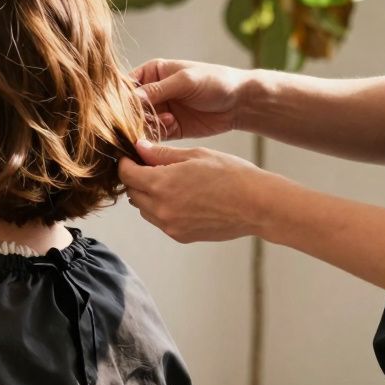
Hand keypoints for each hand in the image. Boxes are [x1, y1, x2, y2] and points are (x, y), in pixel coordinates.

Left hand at [119, 140, 276, 243]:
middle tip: (149, 167)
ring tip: (169, 183)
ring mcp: (170, 225)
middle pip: (132, 193)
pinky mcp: (180, 236)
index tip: (130, 156)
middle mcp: (160, 208)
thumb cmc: (231, 175)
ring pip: (144, 209)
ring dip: (148, 195)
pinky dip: (162, 209)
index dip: (125, 163)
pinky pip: (160, 221)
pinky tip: (182, 198)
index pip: (126, 174)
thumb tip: (138, 147)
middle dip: (136, 179)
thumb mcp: (195, 155)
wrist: (259, 205)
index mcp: (161, 184)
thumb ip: (161, 154)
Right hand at [132, 59, 250, 140]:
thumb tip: (131, 98)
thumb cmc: (215, 81)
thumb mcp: (185, 80)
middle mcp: (153, 92)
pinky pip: (154, 134)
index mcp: (153, 73)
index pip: (127, 85)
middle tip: (147, 116)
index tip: (127, 106)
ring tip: (168, 119)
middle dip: (135, 114)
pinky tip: (172, 124)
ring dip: (148, 124)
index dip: (123, 96)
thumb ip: (157, 89)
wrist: (241, 102)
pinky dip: (158, 133)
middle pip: (130, 107)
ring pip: (140, 122)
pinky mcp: (169, 128)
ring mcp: (160, 111)